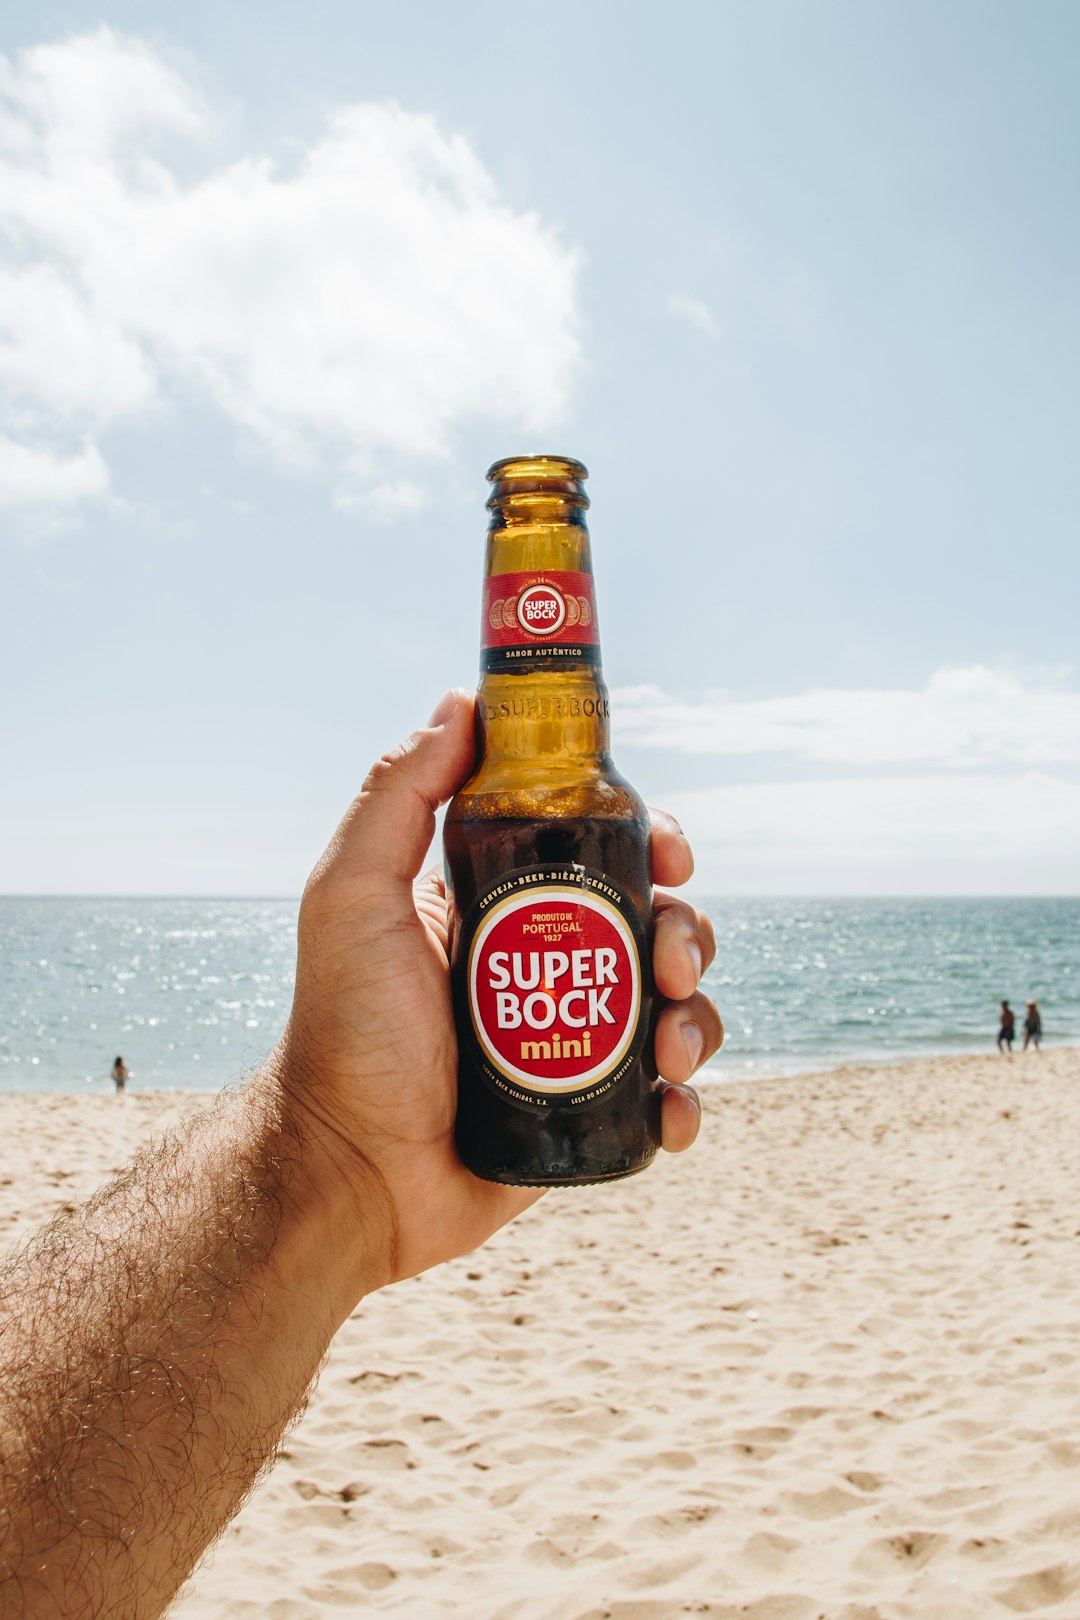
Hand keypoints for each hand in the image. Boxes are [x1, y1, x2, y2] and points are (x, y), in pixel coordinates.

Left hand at [273, 690, 721, 1299]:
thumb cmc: (342, 1033)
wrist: (350, 1174)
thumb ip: (397, 795)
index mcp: (499, 905)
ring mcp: (571, 1040)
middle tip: (670, 961)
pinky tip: (670, 1110)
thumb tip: (463, 700)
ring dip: (697, 1013)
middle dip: (685, 931)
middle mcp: (544, 965)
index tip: (669, 854)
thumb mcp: (354, 895)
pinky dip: (686, 1101)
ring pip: (673, 1005)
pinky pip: (664, 1096)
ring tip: (670, 1043)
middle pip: (653, 923)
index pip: (595, 848)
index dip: (647, 841)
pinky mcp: (586, 1113)